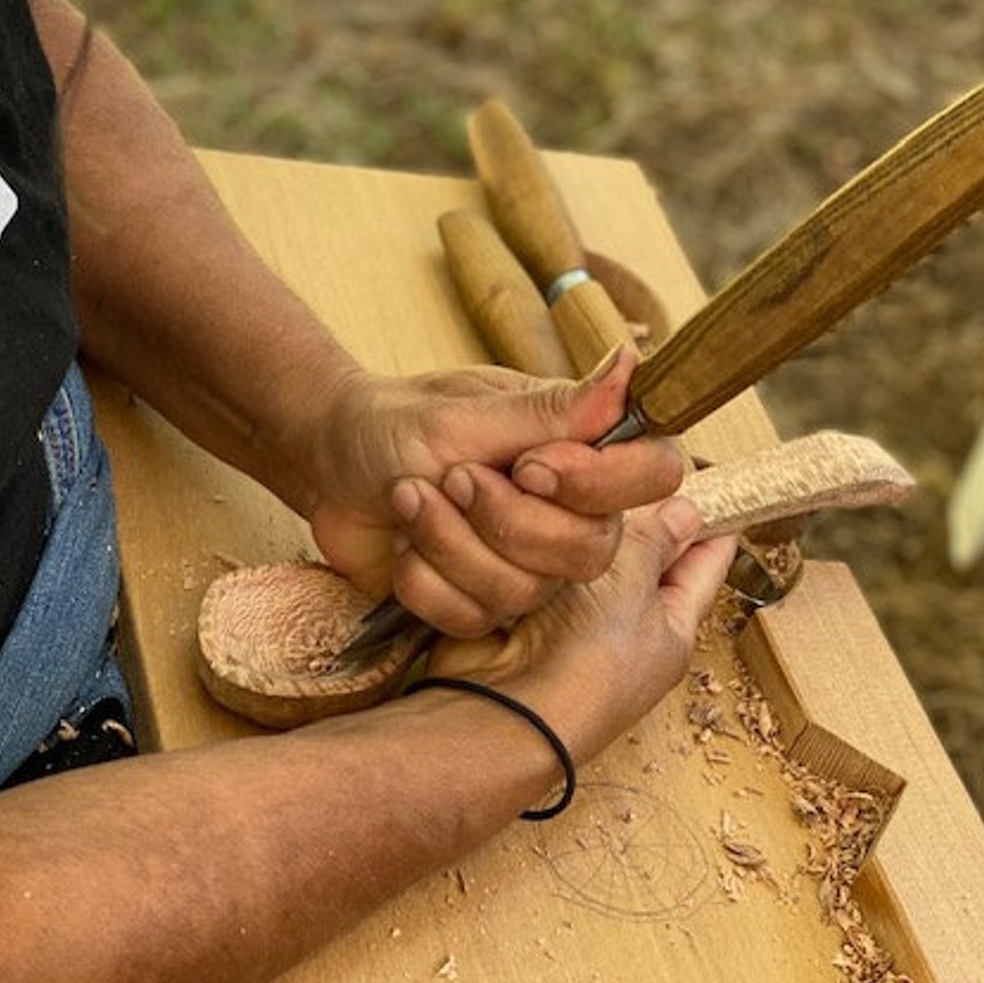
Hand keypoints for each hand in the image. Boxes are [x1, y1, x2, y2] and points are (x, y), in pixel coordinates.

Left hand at [306, 346, 684, 631]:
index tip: (530, 466)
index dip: (602, 484)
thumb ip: (554, 410)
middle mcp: (565, 507)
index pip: (654, 474)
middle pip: (594, 552)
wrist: (328, 463)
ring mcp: (525, 560)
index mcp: (577, 447)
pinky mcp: (480, 601)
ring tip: (411, 497)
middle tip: (453, 478)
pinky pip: (477, 618)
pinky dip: (426, 581)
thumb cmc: (395, 422)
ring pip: (529, 592)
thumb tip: (631, 364)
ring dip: (453, 544)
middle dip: (509, 523)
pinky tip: (402, 545)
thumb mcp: (467, 413)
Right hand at [428, 496, 737, 763]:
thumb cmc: (586, 663)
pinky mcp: (528, 613)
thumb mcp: (633, 584)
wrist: (508, 708)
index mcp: (672, 625)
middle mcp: (627, 626)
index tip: (711, 474)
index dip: (713, 517)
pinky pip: (541, 564)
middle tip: (627, 458)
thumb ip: (656, 539)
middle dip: (635, 509)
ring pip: (587, 552)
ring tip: (580, 474)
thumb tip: (686, 509)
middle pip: (642, 552)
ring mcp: (576, 622)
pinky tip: (535, 506)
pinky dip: (539, 540)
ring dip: (581, 522)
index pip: (705, 561)